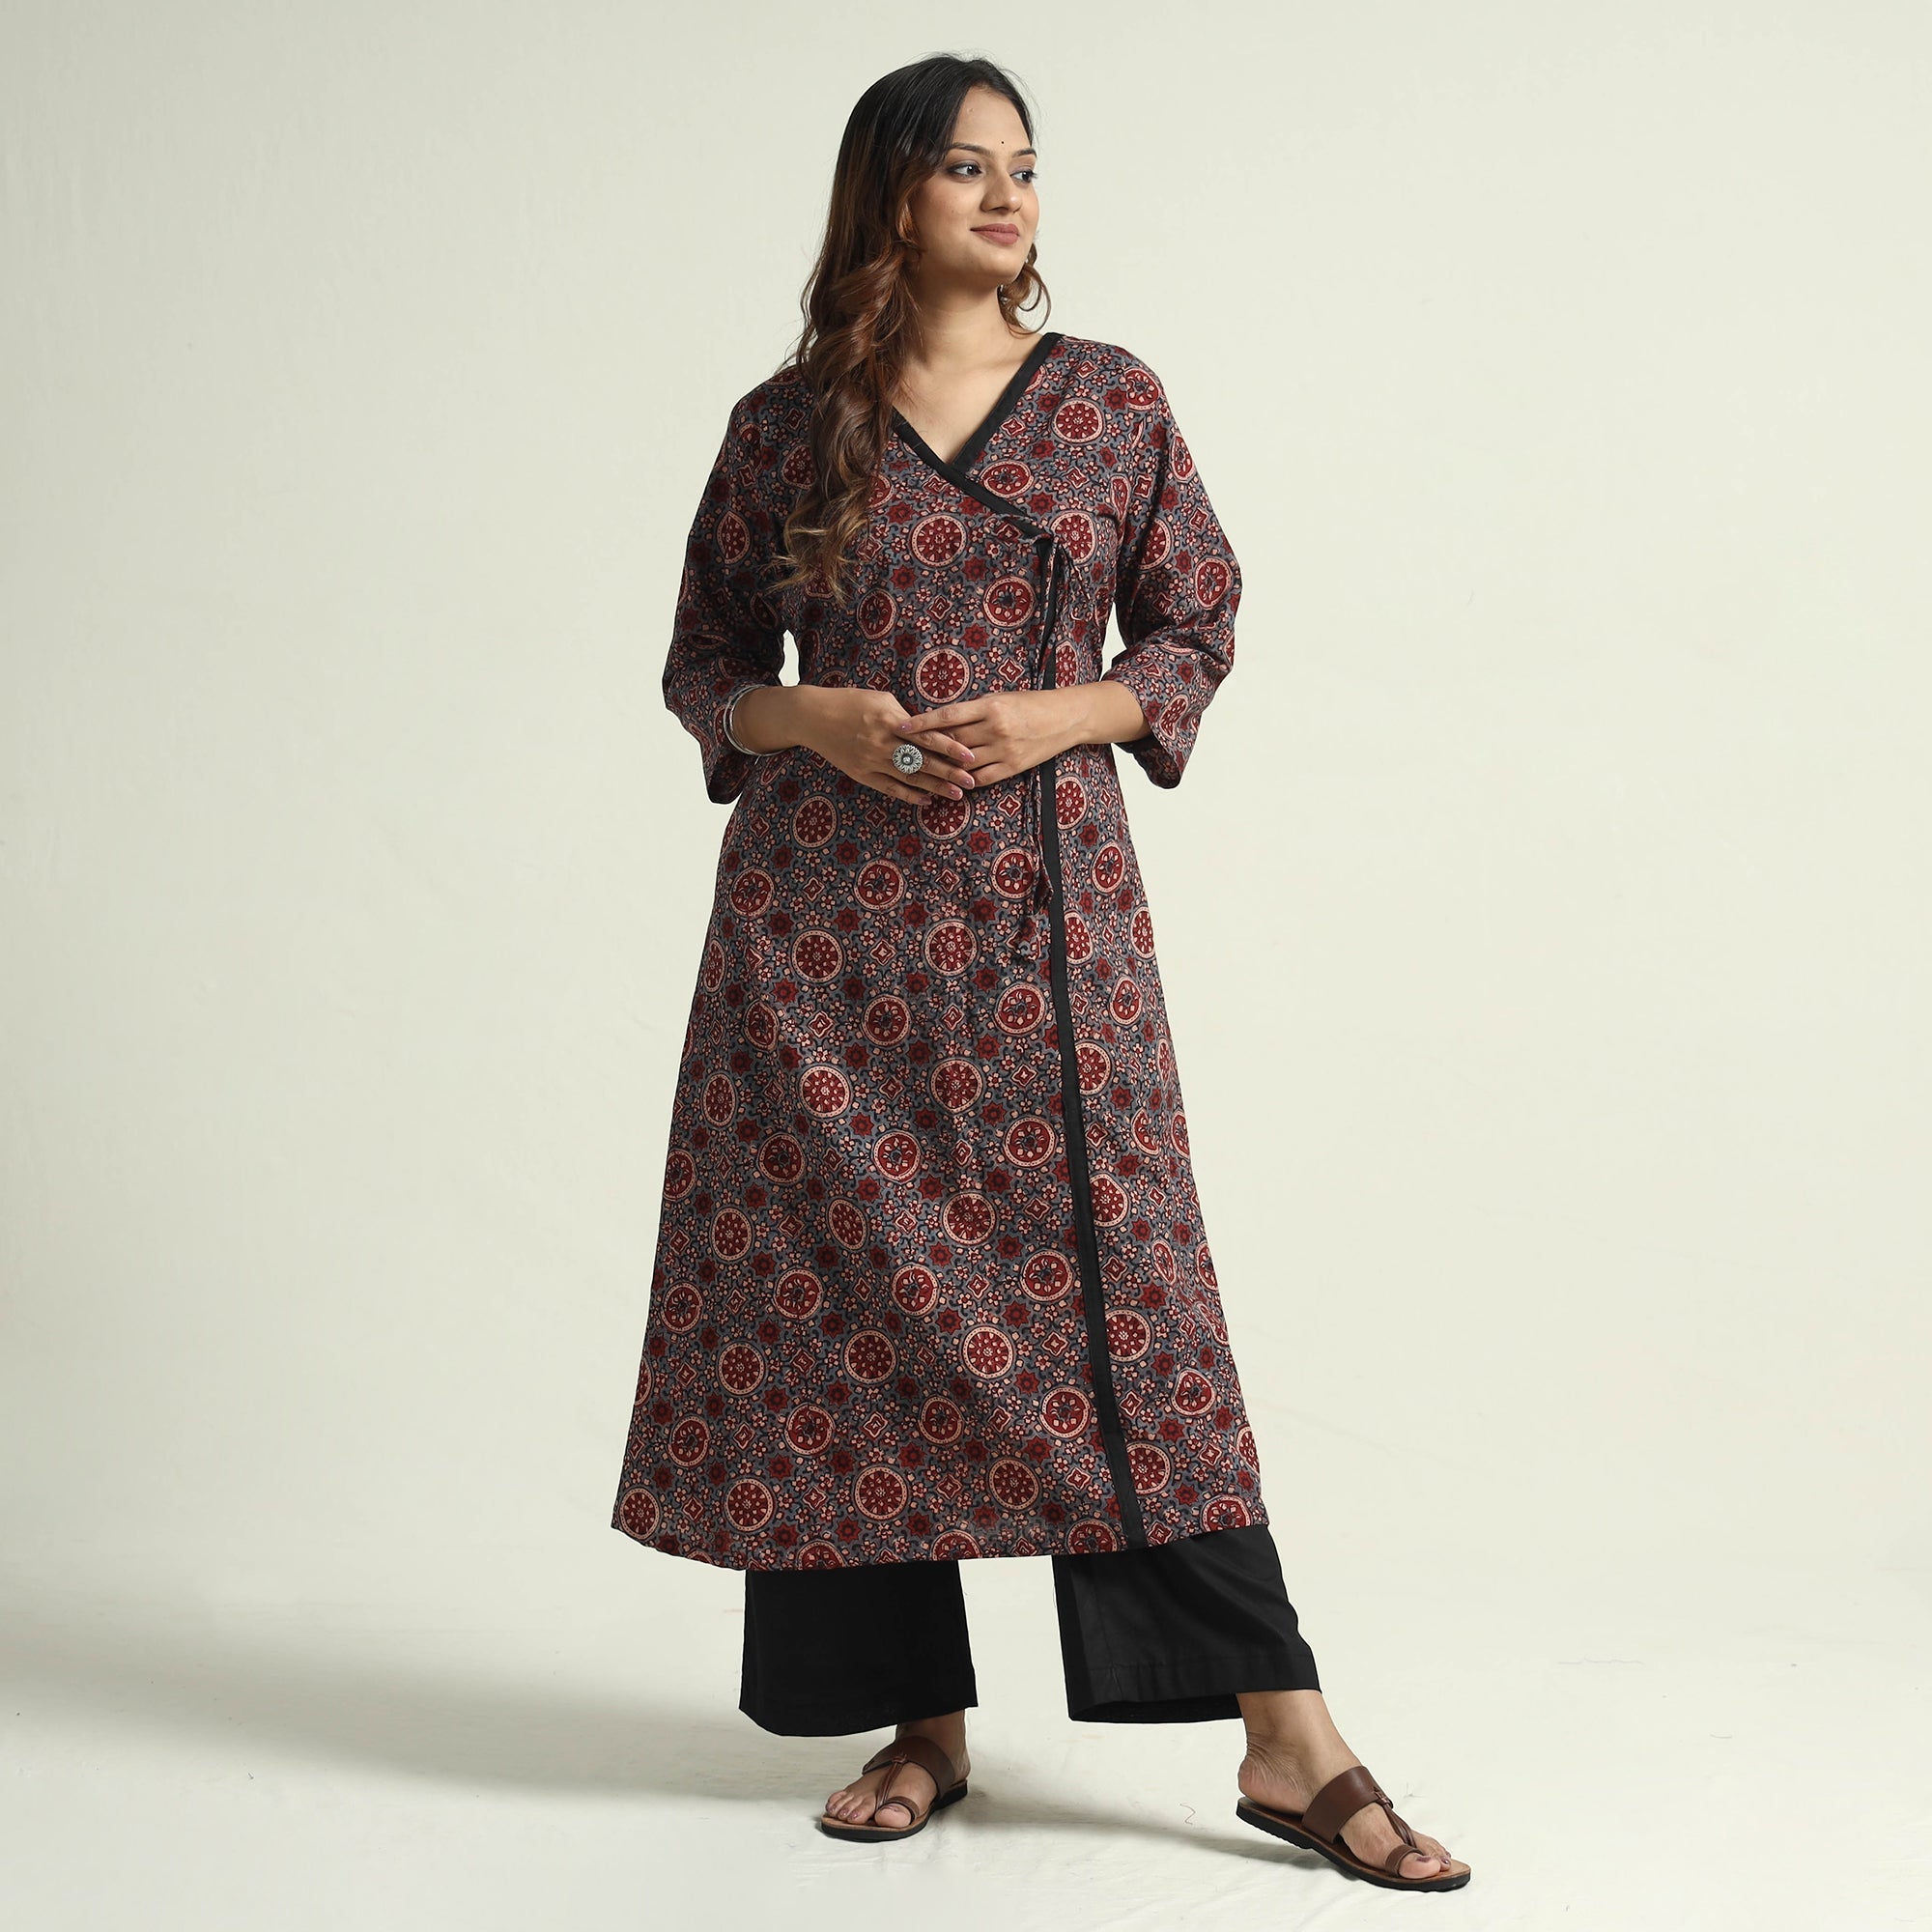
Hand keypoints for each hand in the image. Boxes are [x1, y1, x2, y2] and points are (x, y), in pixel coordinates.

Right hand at [754, 685, 981, 804]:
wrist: (813, 717)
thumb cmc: (851, 702)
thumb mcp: (881, 700)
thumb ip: (906, 717)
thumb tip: (930, 729)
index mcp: (890, 720)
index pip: (927, 737)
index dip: (951, 748)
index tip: (970, 756)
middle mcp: (882, 743)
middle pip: (922, 761)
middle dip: (949, 772)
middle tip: (971, 781)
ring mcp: (871, 761)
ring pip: (909, 777)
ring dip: (934, 787)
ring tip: (956, 795)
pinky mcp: (861, 773)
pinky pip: (889, 787)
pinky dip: (908, 795)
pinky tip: (925, 800)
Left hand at [904, 685, 1138, 785]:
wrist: (1066, 717)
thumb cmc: (1029, 703)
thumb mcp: (1000, 698)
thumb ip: (972, 710)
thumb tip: (940, 720)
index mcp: (990, 706)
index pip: (947, 716)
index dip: (922, 723)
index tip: (901, 727)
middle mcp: (996, 729)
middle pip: (951, 743)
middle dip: (927, 748)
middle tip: (904, 752)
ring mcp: (1004, 751)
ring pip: (963, 764)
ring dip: (942, 768)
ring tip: (920, 770)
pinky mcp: (1013, 767)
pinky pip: (981, 779)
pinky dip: (964, 780)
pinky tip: (950, 781)